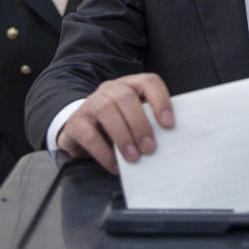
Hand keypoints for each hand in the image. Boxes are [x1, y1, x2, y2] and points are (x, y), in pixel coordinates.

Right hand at [56, 73, 173, 174]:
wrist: (82, 131)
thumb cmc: (117, 125)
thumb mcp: (135, 119)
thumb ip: (151, 123)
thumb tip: (172, 142)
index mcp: (130, 85)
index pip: (149, 82)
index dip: (160, 101)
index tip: (169, 124)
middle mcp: (110, 89)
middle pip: (126, 97)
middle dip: (140, 124)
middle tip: (150, 148)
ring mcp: (90, 103)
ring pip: (106, 109)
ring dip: (122, 135)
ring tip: (133, 157)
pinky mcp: (75, 123)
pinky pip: (89, 134)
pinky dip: (104, 152)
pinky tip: (115, 166)